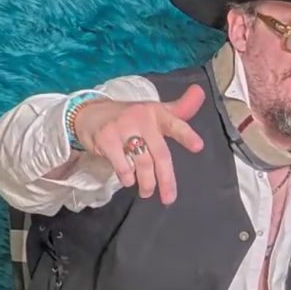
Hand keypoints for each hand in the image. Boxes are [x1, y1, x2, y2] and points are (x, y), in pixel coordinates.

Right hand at [73, 84, 205, 203]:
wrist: (90, 112)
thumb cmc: (130, 116)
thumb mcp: (155, 110)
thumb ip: (179, 108)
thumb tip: (201, 91)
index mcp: (157, 113)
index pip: (175, 124)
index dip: (187, 135)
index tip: (198, 147)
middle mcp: (141, 118)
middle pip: (160, 154)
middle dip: (166, 179)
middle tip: (169, 198)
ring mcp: (123, 128)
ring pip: (142, 163)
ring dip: (147, 182)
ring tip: (147, 191)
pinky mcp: (106, 139)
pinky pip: (122, 165)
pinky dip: (127, 177)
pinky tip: (128, 180)